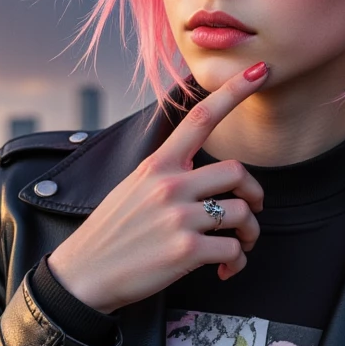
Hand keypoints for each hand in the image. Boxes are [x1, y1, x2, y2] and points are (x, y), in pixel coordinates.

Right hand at [47, 64, 267, 313]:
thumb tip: (199, 173)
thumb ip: (166, 175)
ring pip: (242, 213)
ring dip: (249, 234)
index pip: (200, 118)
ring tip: (239, 247)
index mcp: (157, 165)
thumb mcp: (132, 188)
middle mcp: (170, 185)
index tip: (261, 70)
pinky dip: (237, 263)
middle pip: (237, 172)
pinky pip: (234, 250)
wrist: (83, 275)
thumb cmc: (111, 234)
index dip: (235, 91)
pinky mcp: (186, 250)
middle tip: (250, 213)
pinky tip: (223, 270)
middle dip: (254, 195)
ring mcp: (179, 217)